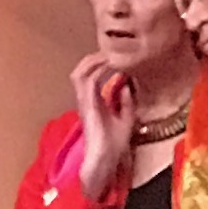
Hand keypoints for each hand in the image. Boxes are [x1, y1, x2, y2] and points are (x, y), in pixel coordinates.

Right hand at [68, 50, 137, 201]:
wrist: (106, 158)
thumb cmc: (114, 143)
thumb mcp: (126, 118)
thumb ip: (126, 101)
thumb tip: (126, 85)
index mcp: (93, 101)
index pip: (91, 75)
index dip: (100, 62)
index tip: (116, 55)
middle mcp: (85, 99)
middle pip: (81, 70)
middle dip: (94, 58)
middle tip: (110, 50)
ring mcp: (84, 101)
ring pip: (81, 72)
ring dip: (94, 61)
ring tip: (109, 54)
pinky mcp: (88, 104)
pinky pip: (89, 80)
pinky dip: (99, 70)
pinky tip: (112, 65)